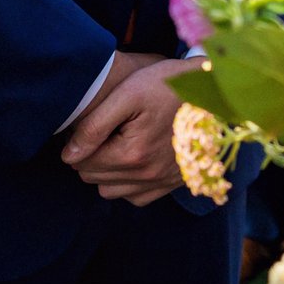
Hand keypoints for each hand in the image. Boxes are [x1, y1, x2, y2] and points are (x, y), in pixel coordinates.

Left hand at [61, 51, 192, 204]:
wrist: (214, 90)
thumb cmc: (168, 85)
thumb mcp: (128, 93)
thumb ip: (94, 125)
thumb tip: (69, 155)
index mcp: (132, 154)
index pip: (81, 162)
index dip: (77, 143)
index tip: (88, 124)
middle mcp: (147, 175)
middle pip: (94, 178)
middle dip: (90, 157)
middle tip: (101, 131)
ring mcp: (162, 182)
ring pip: (111, 191)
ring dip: (107, 172)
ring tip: (115, 145)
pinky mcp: (174, 183)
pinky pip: (137, 197)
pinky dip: (128, 183)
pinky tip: (133, 160)